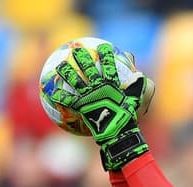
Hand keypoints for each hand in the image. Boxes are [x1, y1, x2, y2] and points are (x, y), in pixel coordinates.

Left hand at [49, 43, 149, 169]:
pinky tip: (52, 93)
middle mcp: (98, 86)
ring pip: (74, 80)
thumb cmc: (130, 117)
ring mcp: (88, 96)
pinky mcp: (81, 106)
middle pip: (88, 67)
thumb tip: (139, 74)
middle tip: (76, 51)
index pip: (110, 64)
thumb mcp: (141, 99)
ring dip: (66, 72)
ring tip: (60, 66)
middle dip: (81, 58)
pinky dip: (60, 96)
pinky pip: (68, 100)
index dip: (106, 54)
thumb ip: (141, 85)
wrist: (118, 132)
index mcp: (112, 83)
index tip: (103, 47)